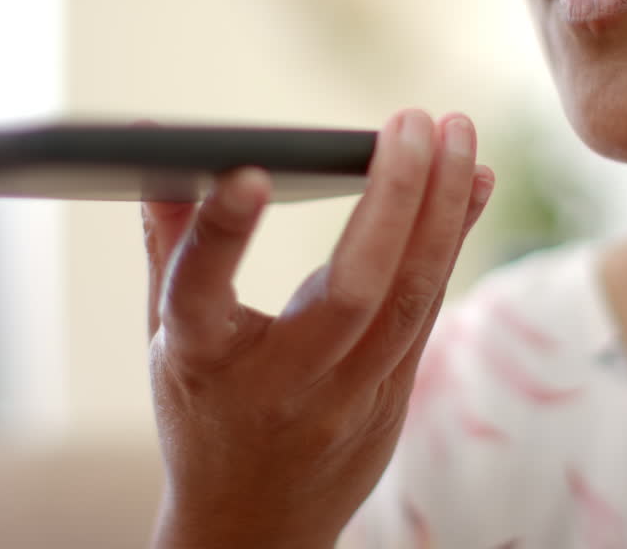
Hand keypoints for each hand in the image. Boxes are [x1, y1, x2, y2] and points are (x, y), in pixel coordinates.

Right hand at [142, 110, 493, 547]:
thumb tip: (154, 141)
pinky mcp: (391, 398)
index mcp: (201, 360)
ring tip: (458, 132)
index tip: (253, 171)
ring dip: (442, 209)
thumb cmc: (202, 410)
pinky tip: (473, 182)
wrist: (253, 524)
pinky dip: (453, 241)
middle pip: (351, 293)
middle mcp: (281, 383)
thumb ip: (169, 239)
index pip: (201, 292)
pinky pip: (428, 310)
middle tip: (410, 119)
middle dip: (392, 197)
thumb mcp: (166, 334)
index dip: (222, 233)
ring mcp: (346, 398)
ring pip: (409, 299)